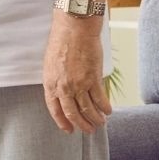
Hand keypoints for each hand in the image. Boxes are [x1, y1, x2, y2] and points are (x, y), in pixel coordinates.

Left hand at [42, 15, 111, 133]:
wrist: (74, 29)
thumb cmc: (61, 41)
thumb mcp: (50, 63)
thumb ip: (55, 79)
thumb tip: (61, 91)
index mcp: (50, 83)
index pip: (54, 109)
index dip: (62, 121)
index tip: (69, 129)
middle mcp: (63, 87)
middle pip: (73, 113)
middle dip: (81, 124)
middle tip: (88, 130)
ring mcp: (79, 84)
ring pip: (88, 109)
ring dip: (95, 119)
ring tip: (100, 123)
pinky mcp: (93, 79)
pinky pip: (100, 99)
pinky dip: (105, 107)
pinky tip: (108, 111)